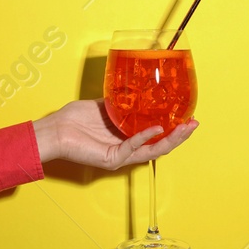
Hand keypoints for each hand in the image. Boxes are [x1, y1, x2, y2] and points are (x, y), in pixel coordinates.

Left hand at [32, 99, 197, 169]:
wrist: (54, 130)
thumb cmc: (73, 120)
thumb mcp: (104, 106)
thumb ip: (121, 102)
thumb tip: (137, 89)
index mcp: (127, 137)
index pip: (157, 135)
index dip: (173, 127)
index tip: (186, 115)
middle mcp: (127, 148)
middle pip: (161, 144)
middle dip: (181, 134)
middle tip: (194, 123)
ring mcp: (121, 155)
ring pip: (154, 150)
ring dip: (173, 139)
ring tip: (186, 127)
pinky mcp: (112, 159)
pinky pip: (134, 148)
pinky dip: (147, 138)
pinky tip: (157, 128)